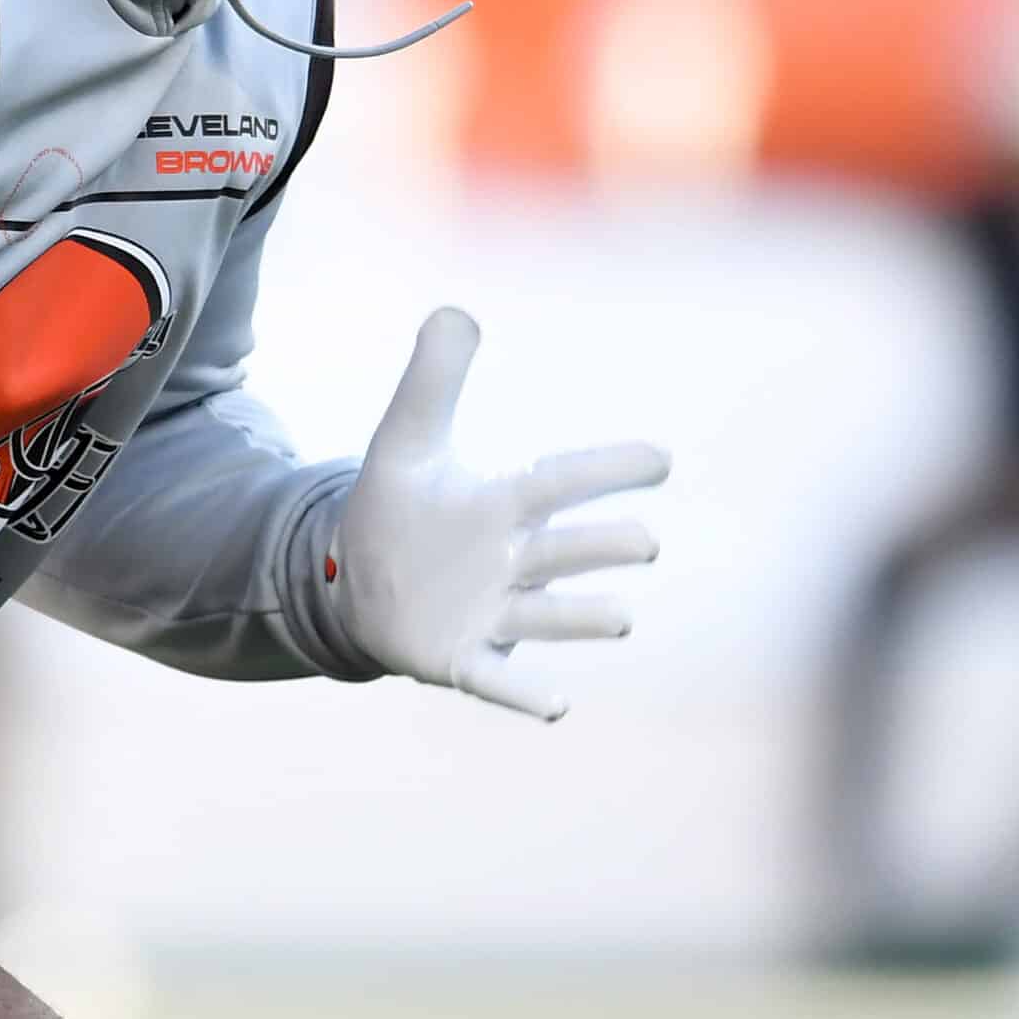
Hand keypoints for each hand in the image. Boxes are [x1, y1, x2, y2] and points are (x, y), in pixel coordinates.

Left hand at [326, 308, 665, 719]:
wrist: (358, 579)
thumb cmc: (400, 507)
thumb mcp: (404, 438)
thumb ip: (432, 378)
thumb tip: (454, 311)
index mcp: (501, 506)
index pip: (558, 483)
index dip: (605, 471)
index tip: (661, 458)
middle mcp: (510, 564)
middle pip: (565, 554)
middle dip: (602, 547)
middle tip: (643, 540)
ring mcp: (489, 614)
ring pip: (546, 618)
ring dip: (582, 619)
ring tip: (623, 615)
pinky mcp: (460, 659)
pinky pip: (498, 680)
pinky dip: (525, 694)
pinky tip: (559, 706)